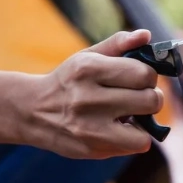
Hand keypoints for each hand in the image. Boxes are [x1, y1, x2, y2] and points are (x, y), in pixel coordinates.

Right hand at [29, 30, 164, 158]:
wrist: (31, 111)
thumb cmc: (68, 81)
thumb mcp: (87, 56)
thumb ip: (118, 43)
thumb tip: (146, 35)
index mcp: (88, 69)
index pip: (143, 73)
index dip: (148, 77)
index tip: (139, 80)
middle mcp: (87, 98)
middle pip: (150, 100)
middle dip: (151, 99)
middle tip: (139, 99)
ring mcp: (89, 127)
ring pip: (145, 129)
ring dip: (144, 123)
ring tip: (130, 116)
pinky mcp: (91, 148)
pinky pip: (135, 146)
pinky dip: (134, 139)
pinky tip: (120, 130)